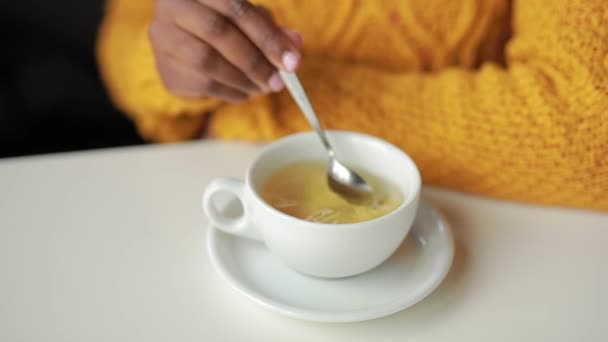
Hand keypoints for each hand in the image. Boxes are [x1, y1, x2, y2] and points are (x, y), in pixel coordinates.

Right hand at [149, 0, 301, 101]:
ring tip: (263, 88)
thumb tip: (295, 43)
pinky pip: (202, 84)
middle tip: (277, 82)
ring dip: (243, 79)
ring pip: (207, 61)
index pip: (236, 8)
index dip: (267, 36)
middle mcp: (173, 6)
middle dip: (255, 61)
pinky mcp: (165, 68)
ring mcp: (163, 37)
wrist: (187, 45)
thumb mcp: (250, 20)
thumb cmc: (224, 25)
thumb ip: (271, 29)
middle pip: (218, 32)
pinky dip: (231, 92)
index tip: (292, 62)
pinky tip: (245, 91)